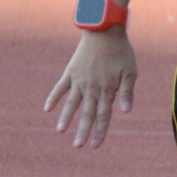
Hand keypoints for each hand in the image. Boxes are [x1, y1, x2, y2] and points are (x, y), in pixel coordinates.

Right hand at [46, 26, 137, 147]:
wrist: (104, 29)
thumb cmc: (121, 51)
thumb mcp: (130, 71)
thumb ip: (127, 92)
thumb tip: (126, 112)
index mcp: (107, 90)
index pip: (103, 116)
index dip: (99, 131)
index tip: (94, 145)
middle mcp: (91, 88)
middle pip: (87, 113)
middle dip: (82, 131)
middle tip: (77, 146)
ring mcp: (79, 80)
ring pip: (71, 103)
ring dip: (66, 117)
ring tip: (60, 131)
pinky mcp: (71, 71)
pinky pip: (60, 87)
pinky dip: (53, 97)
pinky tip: (47, 109)